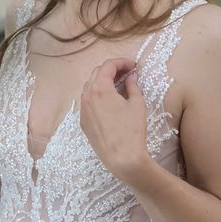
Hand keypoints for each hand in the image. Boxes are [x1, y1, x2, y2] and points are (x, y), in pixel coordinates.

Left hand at [80, 58, 148, 180]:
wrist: (122, 158)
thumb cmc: (132, 130)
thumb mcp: (137, 104)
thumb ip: (133, 86)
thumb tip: (131, 76)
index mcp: (100, 89)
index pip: (108, 66)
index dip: (121, 62)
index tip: (133, 65)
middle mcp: (87, 97)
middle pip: (96, 73)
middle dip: (112, 70)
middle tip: (127, 72)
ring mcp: (83, 110)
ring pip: (89, 87)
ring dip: (103, 81)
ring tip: (118, 85)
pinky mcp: (83, 123)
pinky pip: (87, 102)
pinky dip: (97, 95)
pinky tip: (110, 101)